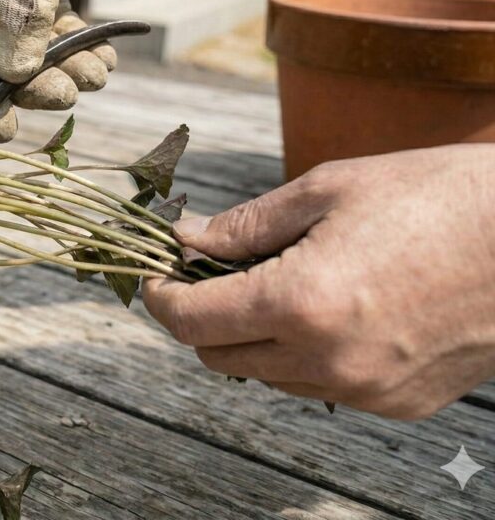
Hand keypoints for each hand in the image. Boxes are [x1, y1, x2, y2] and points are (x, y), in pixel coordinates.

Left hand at [144, 145, 494, 419]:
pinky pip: (320, 385)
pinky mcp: (398, 404)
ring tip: (283, 280)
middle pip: (218, 357)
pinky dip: (304, 353)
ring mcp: (366, 390)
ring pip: (266, 375)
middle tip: (213, 271)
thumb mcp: (328, 189)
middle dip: (201, 315)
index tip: (156, 274)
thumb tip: (185, 242)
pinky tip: (334, 306)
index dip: (160, 296)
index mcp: (301, 303)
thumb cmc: (437, 197)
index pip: (190, 321)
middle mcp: (328, 361)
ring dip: (253, 336)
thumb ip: (245, 225)